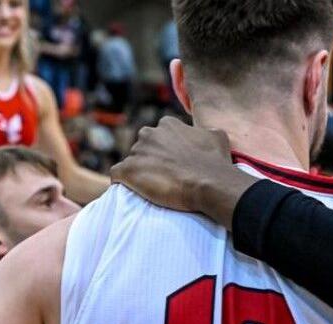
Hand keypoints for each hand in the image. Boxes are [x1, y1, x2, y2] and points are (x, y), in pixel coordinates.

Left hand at [110, 116, 253, 226]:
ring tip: (151, 188)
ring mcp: (137, 152)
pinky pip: (116, 175)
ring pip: (131, 162)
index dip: (164, 150)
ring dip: (138, 172)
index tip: (172, 163)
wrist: (208, 183)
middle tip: (161, 177)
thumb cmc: (215, 162)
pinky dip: (122, 182)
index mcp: (167, 125)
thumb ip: (202, 131)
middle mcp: (148, 134)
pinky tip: (130, 190)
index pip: (159, 135)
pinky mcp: (128, 170)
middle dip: (149, 160)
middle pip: (142, 147)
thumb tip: (201, 133)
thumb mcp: (216, 136)